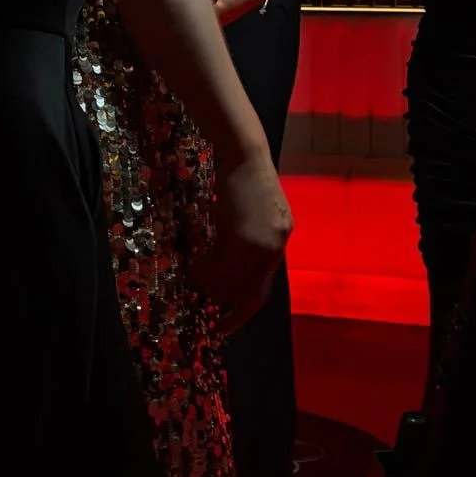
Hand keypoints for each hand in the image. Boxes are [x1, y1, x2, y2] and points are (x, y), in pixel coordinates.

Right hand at [193, 155, 292, 333]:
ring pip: (234, 283)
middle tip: (214, 320)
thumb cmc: (243, 173)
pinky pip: (222, 269)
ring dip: (212, 286)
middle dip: (228, 304)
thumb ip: (248, 234)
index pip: (265, 284)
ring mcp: (262, 245)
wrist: (243, 153)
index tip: (228, 323)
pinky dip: (205, 272)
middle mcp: (276, 247)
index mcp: (280, 237)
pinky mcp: (244, 240)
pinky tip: (195, 266)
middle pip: (251, 291)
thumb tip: (227, 260)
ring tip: (195, 277)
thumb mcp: (253, 209)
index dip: (246, 307)